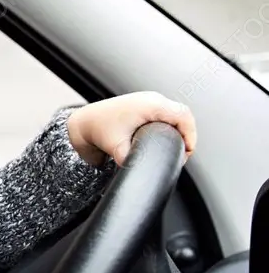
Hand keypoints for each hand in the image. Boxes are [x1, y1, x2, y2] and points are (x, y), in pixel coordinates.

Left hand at [67, 92, 196, 166]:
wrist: (82, 122)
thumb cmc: (96, 129)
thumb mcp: (117, 148)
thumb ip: (132, 160)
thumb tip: (144, 172)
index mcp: (150, 104)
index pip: (183, 116)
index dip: (191, 135)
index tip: (187, 151)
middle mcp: (151, 99)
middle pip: (182, 115)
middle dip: (187, 134)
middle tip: (183, 153)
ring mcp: (147, 101)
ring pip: (174, 114)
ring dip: (178, 129)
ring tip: (177, 147)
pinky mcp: (142, 106)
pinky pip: (164, 114)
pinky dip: (169, 125)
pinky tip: (166, 139)